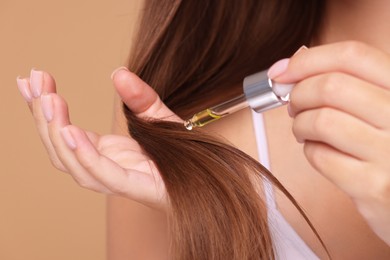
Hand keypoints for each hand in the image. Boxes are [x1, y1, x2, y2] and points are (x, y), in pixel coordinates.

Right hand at [16, 67, 180, 209]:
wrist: (209, 176)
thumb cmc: (181, 151)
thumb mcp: (158, 117)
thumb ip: (141, 98)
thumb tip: (119, 72)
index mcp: (105, 153)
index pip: (65, 134)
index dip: (46, 111)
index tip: (34, 82)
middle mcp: (105, 168)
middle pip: (60, 148)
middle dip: (43, 116)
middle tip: (34, 83)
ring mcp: (116, 180)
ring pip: (71, 163)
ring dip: (55, 132)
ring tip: (49, 100)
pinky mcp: (132, 187)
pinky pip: (100, 173)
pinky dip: (83, 155)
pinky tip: (70, 131)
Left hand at [269, 41, 389, 244]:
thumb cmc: (387, 144)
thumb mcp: (382, 103)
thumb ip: (348, 81)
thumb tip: (290, 64)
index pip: (352, 55)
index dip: (307, 60)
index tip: (281, 71)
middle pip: (330, 87)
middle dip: (298, 95)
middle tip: (294, 105)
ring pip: (321, 121)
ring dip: (300, 124)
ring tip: (305, 130)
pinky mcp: (374, 186)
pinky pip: (321, 156)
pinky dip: (310, 151)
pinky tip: (320, 151)